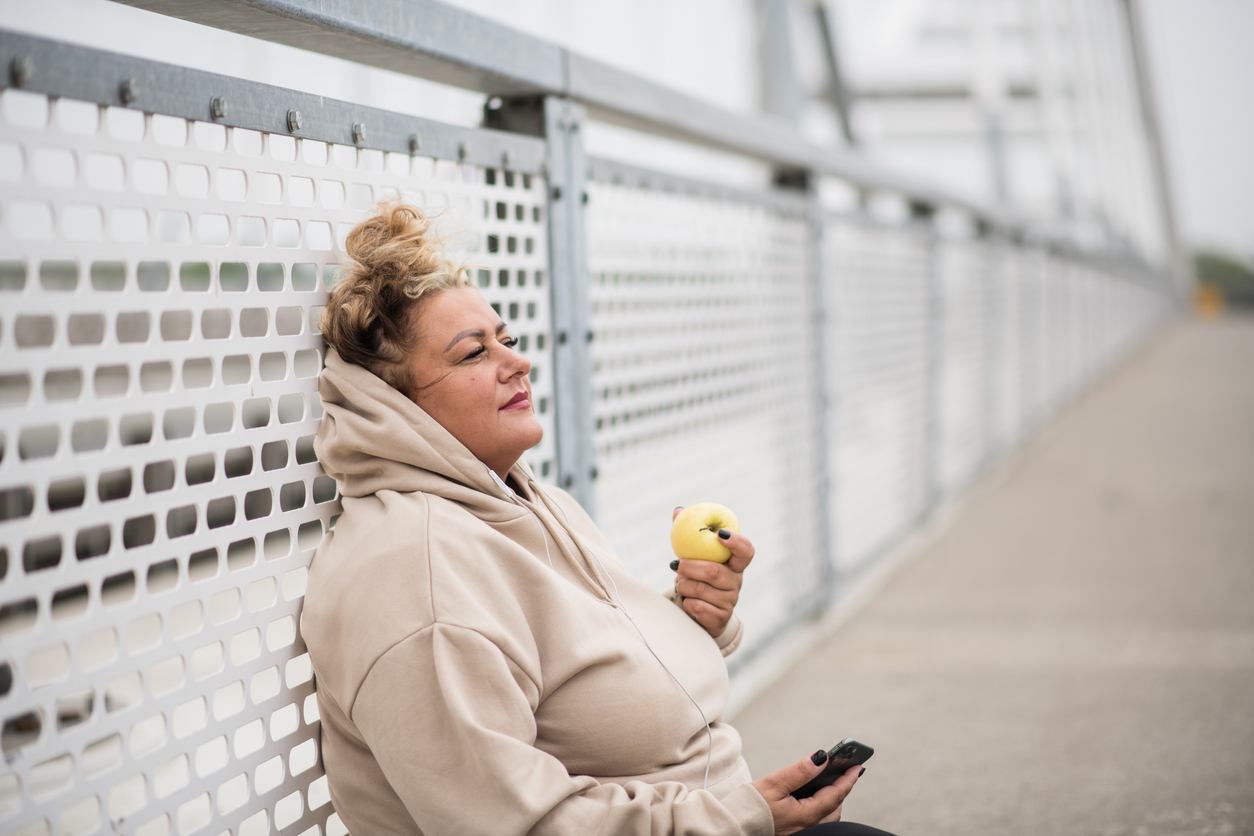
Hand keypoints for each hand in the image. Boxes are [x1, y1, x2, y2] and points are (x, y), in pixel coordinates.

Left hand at [670, 507, 754, 636]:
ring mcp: (730, 602)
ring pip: (701, 590)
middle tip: (676, 564)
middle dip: (690, 567)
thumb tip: (678, 511)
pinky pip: (697, 607)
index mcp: (734, 564)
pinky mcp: (720, 619)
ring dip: (683, 585)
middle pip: (714, 572)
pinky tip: (688, 600)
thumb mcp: (696, 557)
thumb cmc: (699, 578)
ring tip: (681, 583)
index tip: (721, 534)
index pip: (746, 551)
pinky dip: (686, 602)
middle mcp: (736, 582)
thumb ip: (689, 535)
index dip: (737, 542)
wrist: (702, 613)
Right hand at [751, 750, 862, 835]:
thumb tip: (821, 759)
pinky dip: (822, 807)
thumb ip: (799, 771)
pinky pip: (817, 820)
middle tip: (848, 771)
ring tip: (834, 782)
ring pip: (827, 817)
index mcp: (807, 814)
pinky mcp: (794, 831)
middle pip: (835, 807)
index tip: (858, 765)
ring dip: (833, 799)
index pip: (835, 794)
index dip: (848, 779)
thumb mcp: (774, 783)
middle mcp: (808, 826)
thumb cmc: (751, 806)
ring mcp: (801, 831)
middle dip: (843, 789)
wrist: (734, 826)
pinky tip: (814, 797)